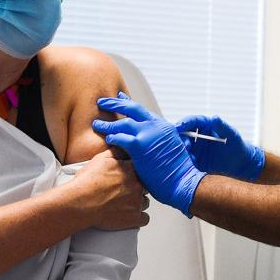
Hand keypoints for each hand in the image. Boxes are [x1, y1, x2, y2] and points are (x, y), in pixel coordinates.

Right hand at [72, 149, 149, 229]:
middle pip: (145, 186)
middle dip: (137, 188)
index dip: (136, 174)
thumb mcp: (100, 159)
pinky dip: (138, 217)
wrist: (80, 202)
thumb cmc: (87, 182)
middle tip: (123, 191)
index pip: (143, 169)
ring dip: (137, 202)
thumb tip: (123, 145)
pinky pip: (145, 218)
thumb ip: (116, 151)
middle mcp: (137, 185)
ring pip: (145, 201)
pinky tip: (128, 215)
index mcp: (131, 170)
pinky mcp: (135, 218)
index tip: (130, 177)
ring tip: (123, 203)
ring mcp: (137, 202)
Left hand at [93, 93, 204, 215]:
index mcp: (163, 126)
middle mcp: (156, 126)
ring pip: (123, 123)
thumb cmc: (177, 172)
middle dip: (115, 103)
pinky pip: (120, 138)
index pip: (142, 110)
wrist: (182, 182)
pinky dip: (113, 137)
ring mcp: (148, 135)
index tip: (119, 97)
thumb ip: (157, 141)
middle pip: (131, 108)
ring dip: (108, 123)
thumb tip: (148, 143)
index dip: (128, 103)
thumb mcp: (170, 148)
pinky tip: (108, 138)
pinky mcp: (140, 146)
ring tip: (97, 123)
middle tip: (102, 102)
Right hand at [175, 114, 264, 180]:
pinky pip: (186, 160)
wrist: (241, 164)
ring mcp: (195, 148)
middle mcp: (198, 136)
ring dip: (181, 151)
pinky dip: (184, 161)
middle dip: (180, 138)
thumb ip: (223, 126)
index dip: (184, 122)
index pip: (192, 121)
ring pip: (182, 147)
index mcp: (206, 126)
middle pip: (183, 134)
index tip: (179, 126)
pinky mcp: (195, 160)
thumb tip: (214, 117)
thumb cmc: (238, 145)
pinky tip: (188, 165)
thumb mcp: (232, 135)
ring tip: (187, 155)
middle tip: (184, 145)